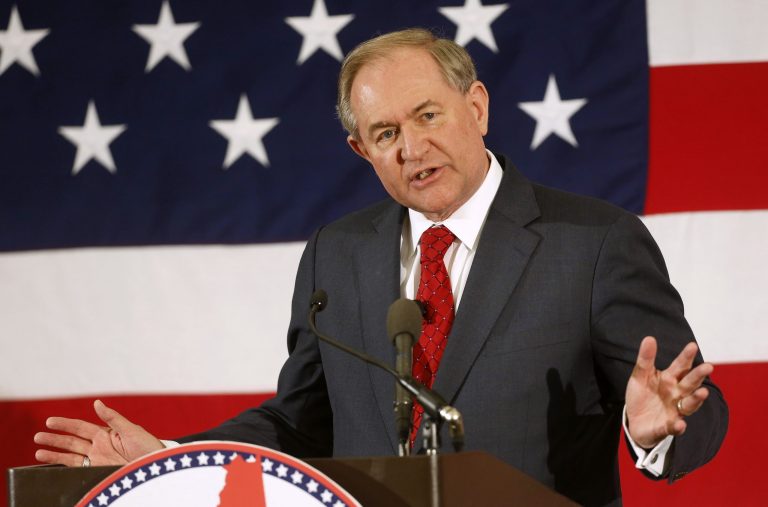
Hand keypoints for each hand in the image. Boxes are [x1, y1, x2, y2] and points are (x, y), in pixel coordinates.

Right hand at [34, 399, 163, 466]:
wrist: (155, 469)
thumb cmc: (148, 448)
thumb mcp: (132, 430)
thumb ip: (113, 418)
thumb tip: (96, 402)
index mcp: (106, 434)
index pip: (80, 427)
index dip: (65, 424)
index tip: (50, 421)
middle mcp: (99, 447)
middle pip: (71, 442)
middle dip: (54, 439)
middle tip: (37, 436)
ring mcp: (97, 460)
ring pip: (70, 456)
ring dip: (54, 454)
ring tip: (37, 453)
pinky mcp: (98, 472)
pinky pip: (77, 469)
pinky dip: (64, 468)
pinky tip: (52, 466)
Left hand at [625, 336, 712, 448]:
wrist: (634, 421)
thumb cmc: (642, 396)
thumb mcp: (640, 376)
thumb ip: (645, 359)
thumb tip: (649, 338)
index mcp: (669, 380)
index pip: (680, 367)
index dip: (686, 357)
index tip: (692, 345)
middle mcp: (676, 395)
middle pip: (689, 384)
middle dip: (698, 376)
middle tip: (708, 366)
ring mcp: (674, 411)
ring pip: (688, 405)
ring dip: (696, 399)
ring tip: (703, 392)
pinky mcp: (666, 427)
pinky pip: (673, 428)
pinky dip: (677, 427)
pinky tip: (680, 423)